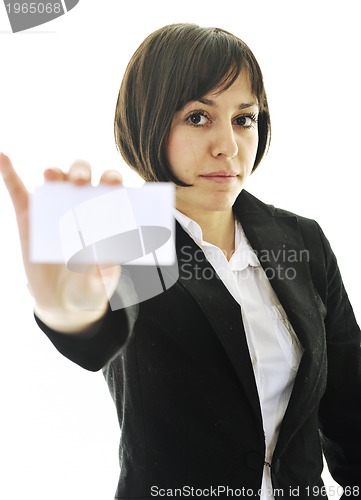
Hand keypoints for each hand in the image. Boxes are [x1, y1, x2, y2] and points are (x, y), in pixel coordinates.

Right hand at [0, 153, 122, 332]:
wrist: (63, 302)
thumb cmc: (90, 287)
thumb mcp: (101, 284)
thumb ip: (106, 274)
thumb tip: (109, 260)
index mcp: (103, 215)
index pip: (110, 189)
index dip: (112, 180)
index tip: (113, 184)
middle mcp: (79, 205)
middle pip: (81, 177)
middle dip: (81, 172)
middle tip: (80, 183)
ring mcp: (53, 210)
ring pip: (54, 181)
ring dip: (53, 172)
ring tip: (51, 176)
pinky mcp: (28, 218)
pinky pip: (16, 191)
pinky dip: (8, 173)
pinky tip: (2, 157)